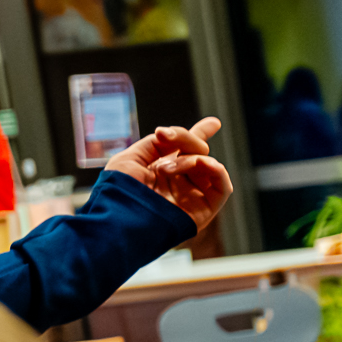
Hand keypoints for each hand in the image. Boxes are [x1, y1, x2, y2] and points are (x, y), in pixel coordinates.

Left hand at [107, 117, 231, 231]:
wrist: (120, 218)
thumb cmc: (118, 192)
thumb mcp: (131, 158)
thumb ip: (156, 143)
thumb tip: (177, 136)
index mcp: (161, 172)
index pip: (185, 150)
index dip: (199, 135)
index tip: (214, 123)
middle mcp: (179, 182)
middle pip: (199, 152)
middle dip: (185, 139)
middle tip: (166, 136)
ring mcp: (192, 195)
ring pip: (209, 165)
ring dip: (191, 158)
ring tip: (165, 168)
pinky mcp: (204, 209)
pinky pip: (223, 186)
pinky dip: (215, 169)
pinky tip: (201, 164)